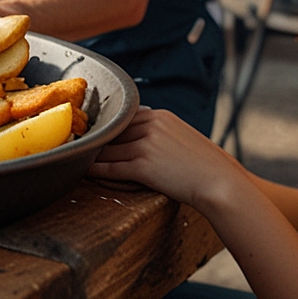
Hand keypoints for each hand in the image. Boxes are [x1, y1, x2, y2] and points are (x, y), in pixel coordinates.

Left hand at [87, 107, 247, 209]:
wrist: (221, 182)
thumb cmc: (206, 165)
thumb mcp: (183, 137)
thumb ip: (160, 132)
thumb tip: (141, 138)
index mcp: (160, 116)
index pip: (124, 118)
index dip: (108, 129)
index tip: (93, 134)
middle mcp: (151, 125)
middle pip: (113, 133)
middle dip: (97, 142)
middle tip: (77, 146)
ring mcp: (146, 145)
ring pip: (109, 151)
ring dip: (92, 156)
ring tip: (76, 159)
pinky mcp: (143, 165)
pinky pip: (111, 168)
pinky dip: (95, 170)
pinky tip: (84, 172)